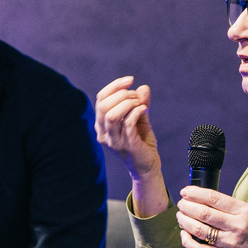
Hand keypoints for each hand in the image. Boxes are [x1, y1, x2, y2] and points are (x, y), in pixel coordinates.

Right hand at [95, 76, 168, 214]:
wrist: (147, 167)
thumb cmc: (141, 143)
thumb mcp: (140, 119)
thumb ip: (140, 103)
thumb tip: (143, 87)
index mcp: (102, 124)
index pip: (101, 99)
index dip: (115, 86)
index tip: (130, 80)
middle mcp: (103, 133)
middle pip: (104, 105)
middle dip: (122, 94)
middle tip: (137, 96)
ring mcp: (113, 141)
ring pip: (111, 115)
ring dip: (128, 103)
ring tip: (140, 103)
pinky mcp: (126, 146)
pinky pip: (127, 124)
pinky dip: (136, 112)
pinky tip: (144, 110)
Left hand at [177, 186, 247, 247]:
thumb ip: (229, 208)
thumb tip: (203, 199)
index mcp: (244, 211)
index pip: (215, 198)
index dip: (196, 193)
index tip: (186, 192)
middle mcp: (237, 225)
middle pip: (204, 212)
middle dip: (187, 207)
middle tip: (181, 204)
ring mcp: (230, 241)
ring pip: (199, 230)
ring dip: (185, 222)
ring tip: (180, 217)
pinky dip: (188, 242)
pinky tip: (184, 236)